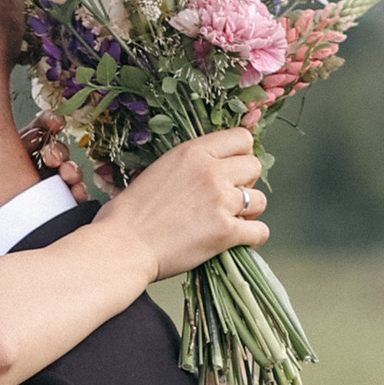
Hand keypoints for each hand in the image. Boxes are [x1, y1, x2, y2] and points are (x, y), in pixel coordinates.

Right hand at [106, 127, 269, 282]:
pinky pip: (260, 231)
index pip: (241, 138)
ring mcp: (221, 201)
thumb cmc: (127, 215)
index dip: (240, 155)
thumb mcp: (155, 171)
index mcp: (192, 152)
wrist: (122, 246)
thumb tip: (203, 171)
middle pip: (254, 166)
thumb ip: (186, 166)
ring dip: (250, 211)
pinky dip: (253, 237)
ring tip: (231, 220)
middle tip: (229, 198)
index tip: (232, 170)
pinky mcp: (226, 232)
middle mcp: (211, 171)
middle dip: (246, 183)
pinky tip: (238, 240)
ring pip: (260, 199)